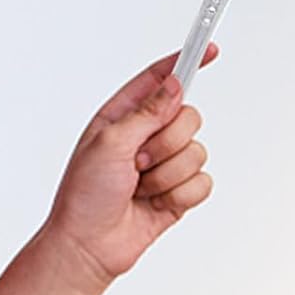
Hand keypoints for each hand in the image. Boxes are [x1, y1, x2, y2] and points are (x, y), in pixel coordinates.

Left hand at [44, 47, 215, 294]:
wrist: (89, 245)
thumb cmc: (85, 193)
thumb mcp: (109, 143)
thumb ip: (146, 113)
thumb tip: (174, 86)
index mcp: (123, 115)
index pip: (159, 80)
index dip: (184, 63)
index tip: (209, 50)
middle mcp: (146, 135)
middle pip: (188, 117)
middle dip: (166, 142)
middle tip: (138, 161)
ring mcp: (164, 164)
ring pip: (197, 151)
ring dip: (167, 174)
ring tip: (140, 187)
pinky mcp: (178, 191)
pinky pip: (203, 182)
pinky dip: (180, 195)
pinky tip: (154, 204)